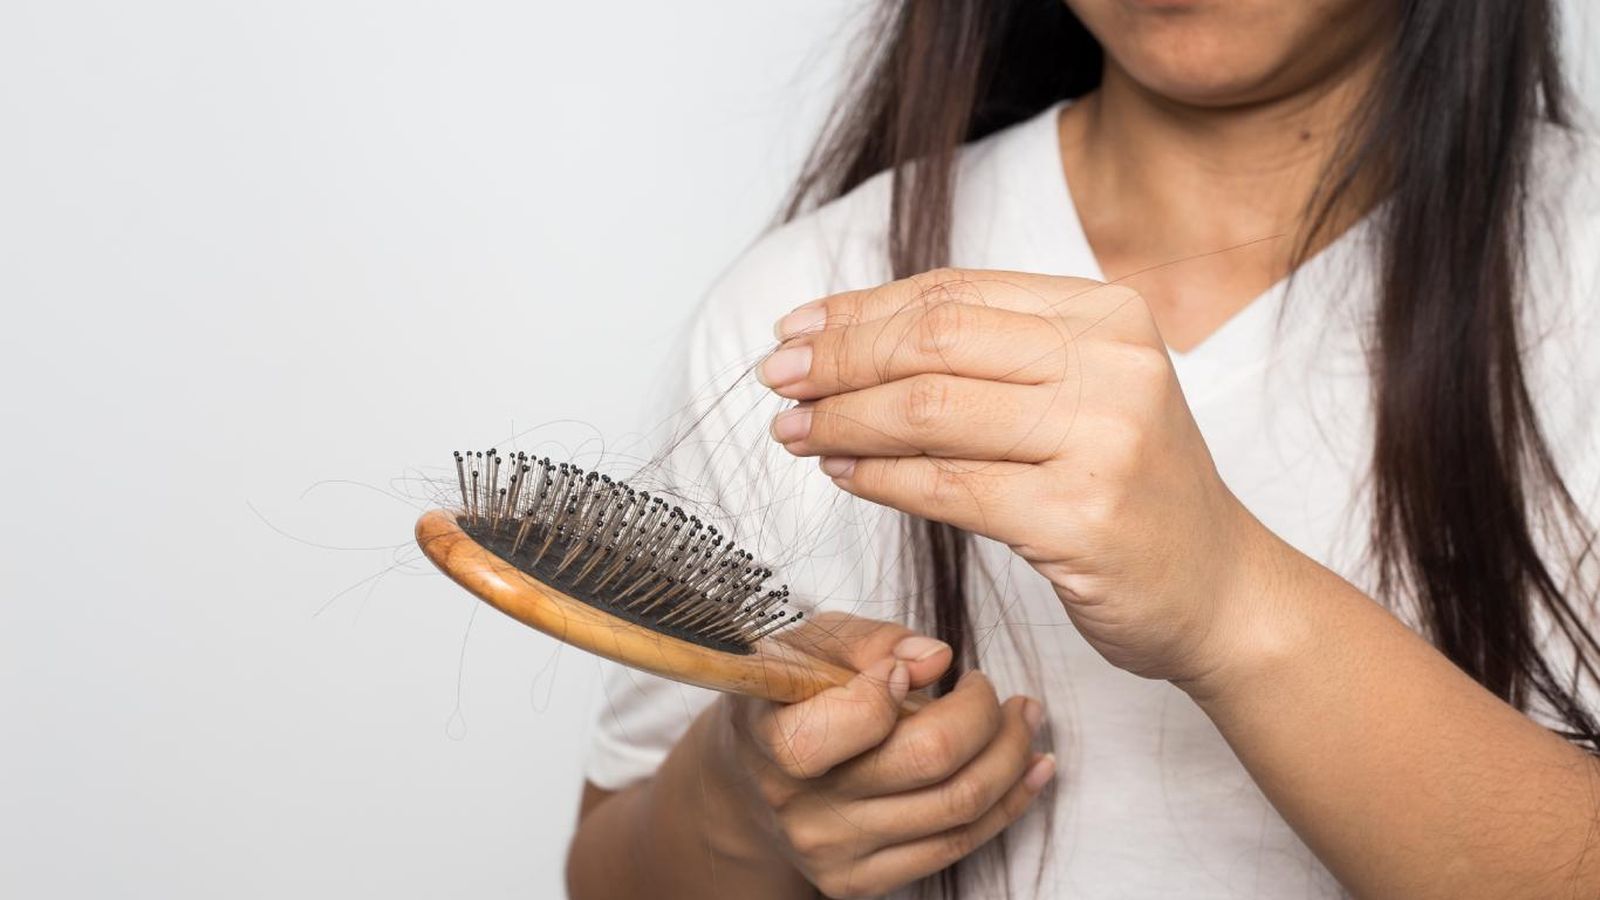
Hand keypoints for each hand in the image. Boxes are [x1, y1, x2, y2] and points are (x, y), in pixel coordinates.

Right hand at [705, 612, 1053, 898]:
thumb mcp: (810, 646)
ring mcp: (833, 850)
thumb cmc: (790, 698)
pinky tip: (1028, 766)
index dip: (896, 687)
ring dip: (1012, 753)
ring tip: (1022, 718)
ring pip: (959, 804)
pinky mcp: (862, 881)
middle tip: (988, 687)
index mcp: (773, 736)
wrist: (751, 782)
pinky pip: (957, 845)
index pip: (853, 720)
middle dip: (984, 712)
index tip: (908, 668)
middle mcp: (800, 804)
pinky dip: (1009, 803)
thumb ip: (869, 640)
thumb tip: (935, 658)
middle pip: (930, 758)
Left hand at [760, 268, 1288, 686]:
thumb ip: (988, 356)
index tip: (797, 329)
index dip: (861, 309)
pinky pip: (947, 488)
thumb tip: (843, 336)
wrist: (1218, 589)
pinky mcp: (1081, 517)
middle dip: (837, 358)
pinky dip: (879, 478)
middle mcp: (1112, 364)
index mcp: (1108, 314)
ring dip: (843, 419)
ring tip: (794, 429)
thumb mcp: (1079, 394)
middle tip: (776, 378)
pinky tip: (841, 472)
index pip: (953, 293)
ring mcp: (1103, 439)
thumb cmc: (1131, 489)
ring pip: (929, 410)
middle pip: (933, 341)